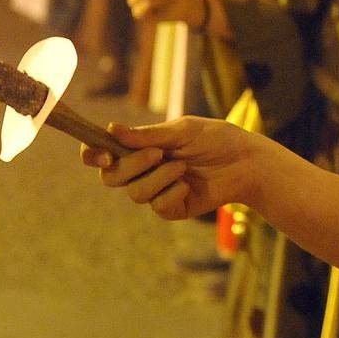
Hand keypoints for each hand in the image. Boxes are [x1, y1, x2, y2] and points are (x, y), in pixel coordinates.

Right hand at [81, 117, 263, 219]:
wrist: (245, 161)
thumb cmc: (215, 139)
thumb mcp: (182, 130)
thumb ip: (148, 134)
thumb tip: (111, 129)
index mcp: (140, 146)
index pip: (103, 153)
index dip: (93, 154)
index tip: (103, 153)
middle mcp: (143, 169)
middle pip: (112, 177)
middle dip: (130, 166)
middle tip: (157, 153)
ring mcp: (156, 190)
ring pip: (135, 193)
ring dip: (157, 178)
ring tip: (182, 167)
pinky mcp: (172, 208)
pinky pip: (158, 207)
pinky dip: (172, 193)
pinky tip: (189, 185)